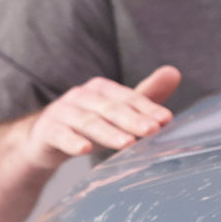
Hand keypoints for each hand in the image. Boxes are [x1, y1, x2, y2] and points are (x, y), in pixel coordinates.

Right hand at [19, 66, 180, 167]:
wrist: (46, 139)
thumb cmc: (91, 125)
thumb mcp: (118, 112)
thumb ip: (145, 96)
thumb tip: (175, 72)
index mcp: (102, 89)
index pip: (128, 98)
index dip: (148, 108)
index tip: (166, 120)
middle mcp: (82, 96)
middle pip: (111, 109)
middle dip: (133, 119)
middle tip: (153, 130)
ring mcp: (62, 112)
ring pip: (88, 122)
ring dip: (108, 133)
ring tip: (128, 143)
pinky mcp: (47, 130)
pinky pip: (60, 134)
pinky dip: (72, 141)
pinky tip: (84, 149)